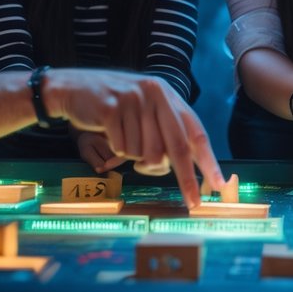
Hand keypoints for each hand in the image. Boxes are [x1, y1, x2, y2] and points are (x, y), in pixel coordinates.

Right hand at [50, 68, 224, 207]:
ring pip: (146, 153)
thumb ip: (163, 131)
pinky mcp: (112, 109)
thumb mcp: (144, 109)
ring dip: (135, 158)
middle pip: (177, 148)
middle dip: (187, 180)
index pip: (195, 132)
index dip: (208, 160)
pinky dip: (117, 150)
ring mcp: (134, 101)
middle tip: (193, 203)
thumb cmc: (113, 106)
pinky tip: (110, 133)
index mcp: (167, 95)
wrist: (73, 88)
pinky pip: (123, 148)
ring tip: (124, 141)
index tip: (218, 183)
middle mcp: (155, 95)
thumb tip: (182, 166)